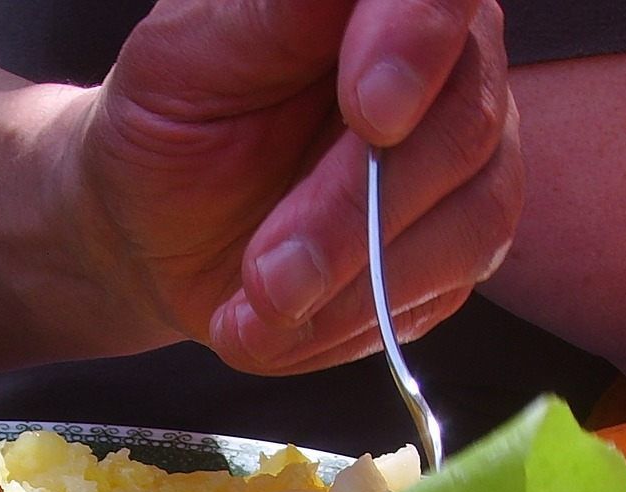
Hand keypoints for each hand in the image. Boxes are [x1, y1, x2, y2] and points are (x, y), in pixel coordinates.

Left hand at [81, 0, 522, 374]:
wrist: (153, 227)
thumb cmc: (168, 120)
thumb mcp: (185, 56)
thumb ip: (273, 13)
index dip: (420, 46)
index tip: (372, 115)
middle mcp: (448, 66)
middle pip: (463, 128)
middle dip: (356, 213)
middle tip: (265, 270)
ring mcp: (463, 163)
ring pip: (473, 222)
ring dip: (356, 285)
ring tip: (257, 305)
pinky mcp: (454, 250)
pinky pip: (441, 293)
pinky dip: (349, 323)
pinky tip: (274, 326)